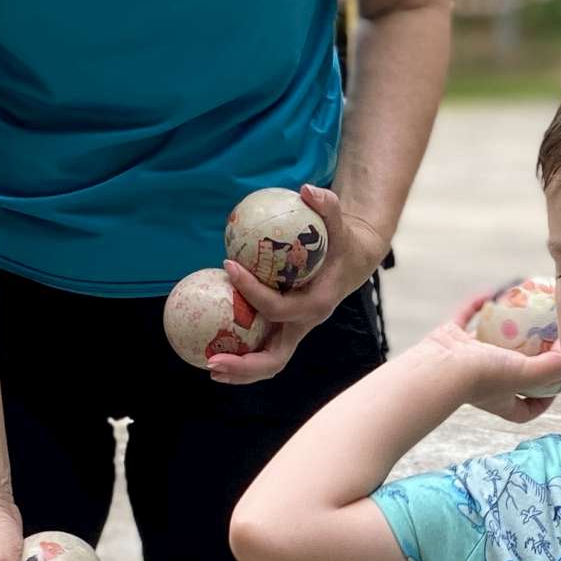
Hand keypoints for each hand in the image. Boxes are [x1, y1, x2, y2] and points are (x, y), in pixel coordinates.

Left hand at [208, 183, 383, 386]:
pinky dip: (239, 356)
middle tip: (211, 362)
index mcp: (316, 305)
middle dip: (244, 366)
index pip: (280, 308)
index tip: (229, 266)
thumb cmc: (342, 241)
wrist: (353, 262)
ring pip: (267, 363)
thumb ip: (328, 205)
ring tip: (207, 366)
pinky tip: (211, 349)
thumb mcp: (340, 222)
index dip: (253, 292)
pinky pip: (260, 349)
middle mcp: (304, 325)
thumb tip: (307, 189)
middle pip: (275, 358)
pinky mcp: (284, 331)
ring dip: (238, 371)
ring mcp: (294, 332)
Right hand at [415, 294, 560, 424]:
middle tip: (545, 339)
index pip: (528, 409)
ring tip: (523, 313)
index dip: (545, 400)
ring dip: (504, 330)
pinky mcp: (450, 340)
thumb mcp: (527, 374)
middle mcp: (484, 382)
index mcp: (503, 398)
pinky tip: (491, 293)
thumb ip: (553, 367)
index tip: (557, 385)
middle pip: (511, 374)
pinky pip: (465, 320)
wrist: (439, 368)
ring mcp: (465, 361)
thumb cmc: (482, 377)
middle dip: (527, 359)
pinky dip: (476, 307)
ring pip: (489, 345)